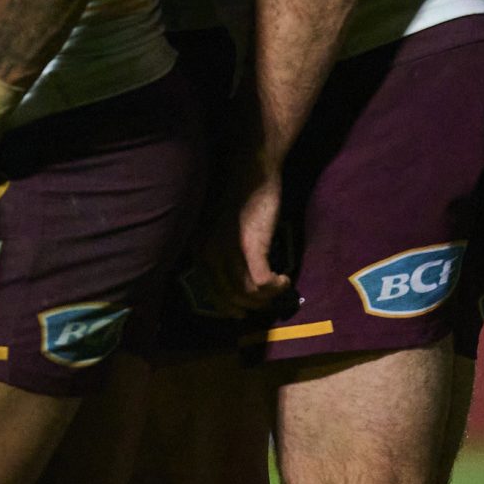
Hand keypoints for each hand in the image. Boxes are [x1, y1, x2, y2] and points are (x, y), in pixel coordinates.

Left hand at [206, 163, 291, 314]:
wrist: (251, 173)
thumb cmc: (240, 200)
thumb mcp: (224, 232)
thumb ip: (225, 255)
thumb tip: (239, 285)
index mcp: (199, 249)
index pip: (212, 290)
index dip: (229, 305)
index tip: (244, 310)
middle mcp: (208, 253)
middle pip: (229, 296)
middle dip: (251, 305)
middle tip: (269, 302)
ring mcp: (228, 251)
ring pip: (247, 293)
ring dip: (267, 297)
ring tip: (280, 287)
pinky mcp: (251, 248)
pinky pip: (262, 283)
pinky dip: (275, 287)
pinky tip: (285, 280)